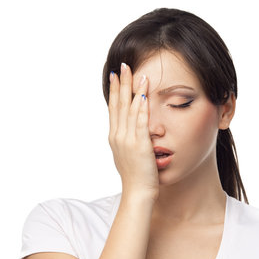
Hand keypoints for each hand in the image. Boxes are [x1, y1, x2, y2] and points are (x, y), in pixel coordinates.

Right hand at [108, 62, 158, 200]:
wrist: (137, 193)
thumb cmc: (136, 177)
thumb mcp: (127, 156)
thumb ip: (128, 141)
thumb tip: (129, 132)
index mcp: (115, 137)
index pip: (114, 108)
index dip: (114, 90)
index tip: (115, 75)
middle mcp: (118, 135)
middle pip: (119, 104)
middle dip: (121, 83)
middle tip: (124, 65)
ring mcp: (128, 140)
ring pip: (129, 109)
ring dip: (133, 89)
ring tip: (137, 73)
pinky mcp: (140, 145)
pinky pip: (140, 121)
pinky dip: (142, 106)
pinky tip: (144, 94)